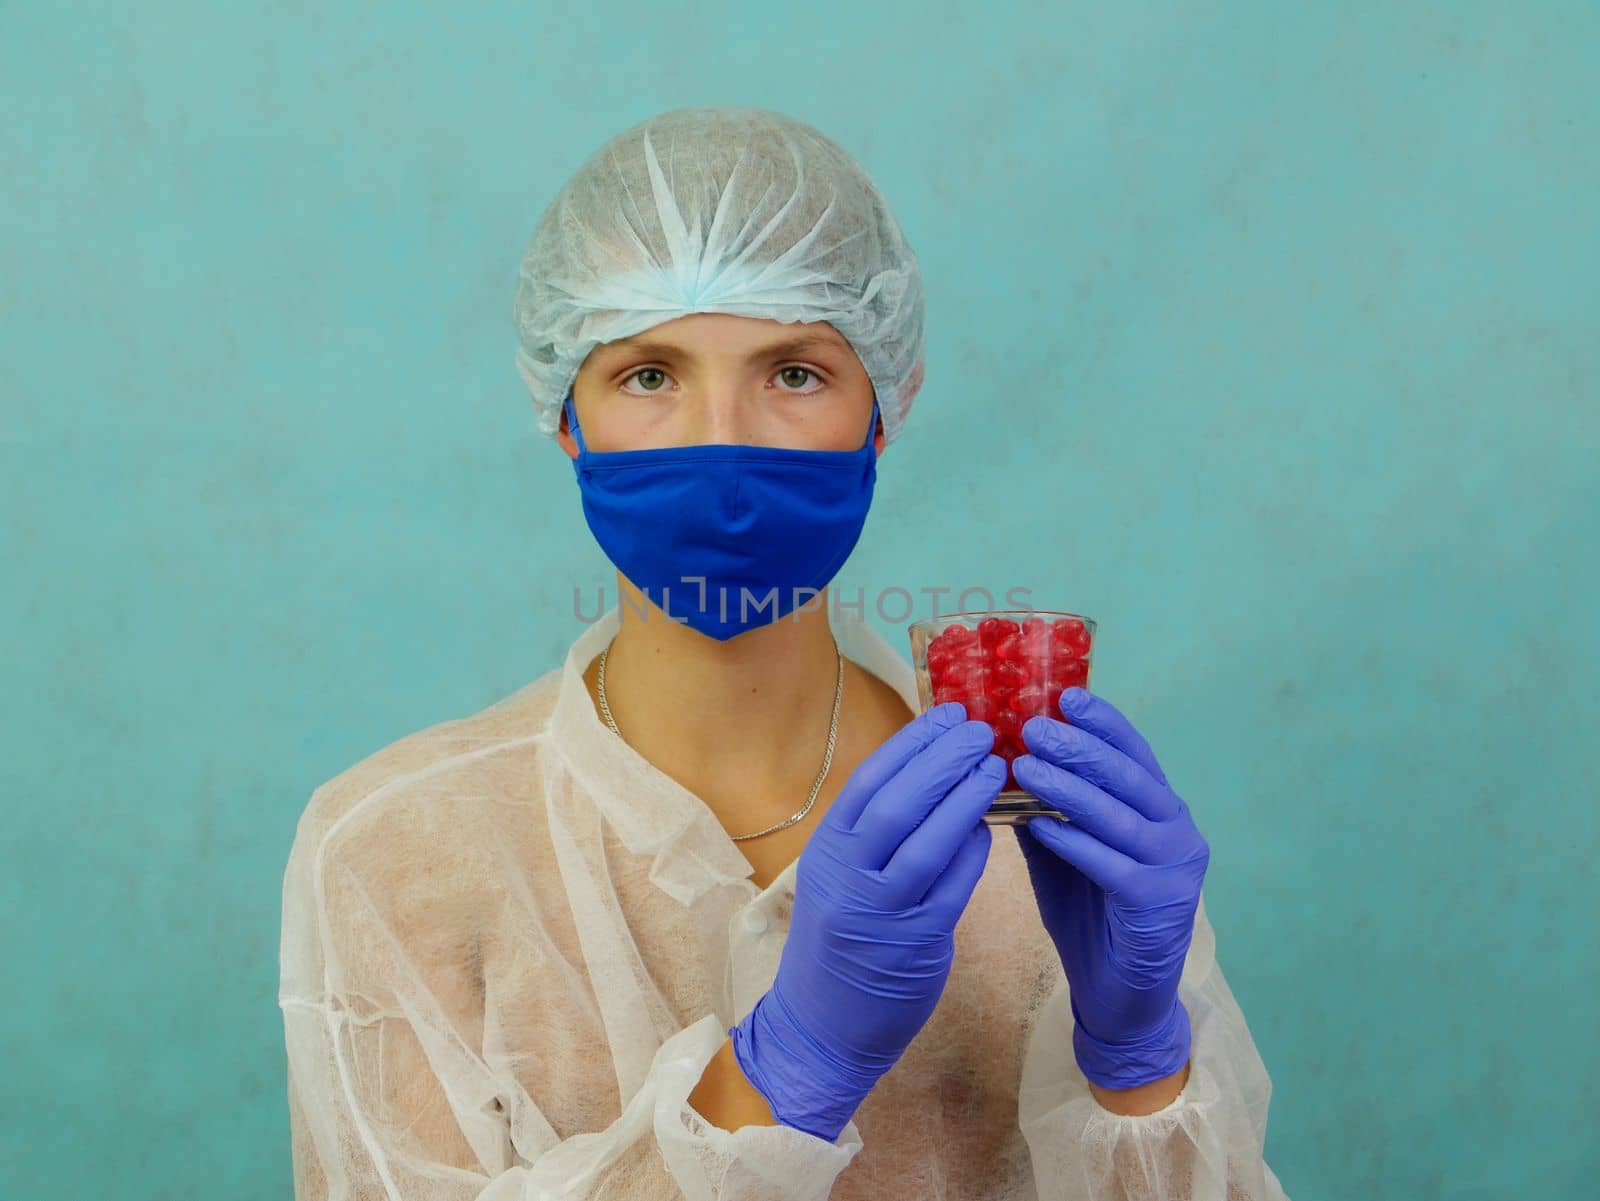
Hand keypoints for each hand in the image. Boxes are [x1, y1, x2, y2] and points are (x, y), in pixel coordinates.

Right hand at [729, 702, 1005, 1140]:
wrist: (822, 1025)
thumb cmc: (840, 938)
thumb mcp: (840, 874)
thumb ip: (874, 831)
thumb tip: (928, 768)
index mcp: (828, 849)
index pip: (870, 780)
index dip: (912, 742)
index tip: (948, 712)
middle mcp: (848, 875)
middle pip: (898, 802)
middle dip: (943, 760)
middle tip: (982, 730)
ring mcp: (880, 911)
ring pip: (926, 842)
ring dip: (964, 799)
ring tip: (996, 767)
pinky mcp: (914, 943)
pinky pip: (951, 887)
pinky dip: (974, 852)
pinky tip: (994, 828)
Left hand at [1011, 687, 1208, 1090]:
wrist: (1119, 994)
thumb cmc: (1089, 915)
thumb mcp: (1063, 851)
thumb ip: (1046, 808)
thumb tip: (1003, 759)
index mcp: (1160, 809)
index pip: (1135, 753)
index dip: (1104, 721)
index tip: (1066, 694)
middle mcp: (1178, 830)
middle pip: (1129, 776)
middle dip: (1080, 747)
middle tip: (1033, 725)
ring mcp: (1175, 868)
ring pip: (1120, 815)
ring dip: (1070, 788)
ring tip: (1025, 765)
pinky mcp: (1158, 905)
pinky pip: (1112, 865)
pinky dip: (1074, 842)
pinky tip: (1039, 826)